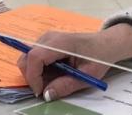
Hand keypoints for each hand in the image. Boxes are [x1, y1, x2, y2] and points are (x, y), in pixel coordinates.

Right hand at [17, 25, 131, 100]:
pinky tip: (55, 73)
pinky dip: (39, 70)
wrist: (105, 44)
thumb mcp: (86, 76)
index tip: (40, 92)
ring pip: (28, 58)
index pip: (35, 57)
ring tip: (54, 80)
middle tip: (45, 89)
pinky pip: (34, 58)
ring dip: (36, 74)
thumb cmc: (99, 57)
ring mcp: (46, 39)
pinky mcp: (46, 43)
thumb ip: (66, 86)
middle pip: (26, 57)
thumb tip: (46, 95)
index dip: (33, 76)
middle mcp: (49, 37)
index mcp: (61, 43)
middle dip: (31, 77)